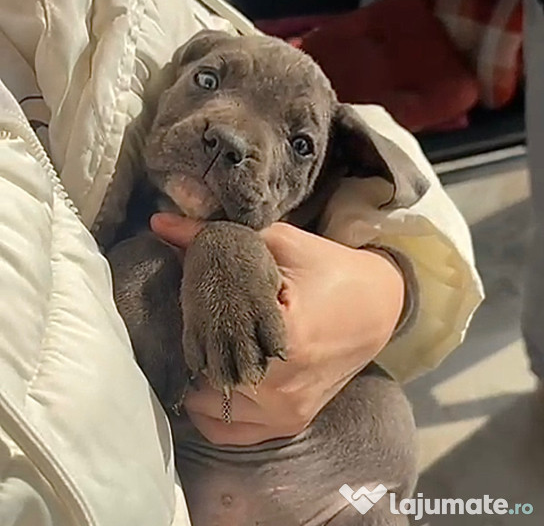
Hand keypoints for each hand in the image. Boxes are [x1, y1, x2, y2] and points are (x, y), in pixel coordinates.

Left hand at [151, 214, 404, 445]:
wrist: (379, 306)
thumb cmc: (330, 269)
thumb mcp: (277, 242)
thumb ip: (212, 235)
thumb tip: (158, 224)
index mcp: (283, 338)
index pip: (206, 337)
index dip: (185, 319)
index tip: (177, 300)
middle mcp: (282, 385)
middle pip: (205, 375)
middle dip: (189, 352)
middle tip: (181, 326)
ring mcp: (286, 411)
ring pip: (210, 410)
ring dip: (196, 382)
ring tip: (195, 351)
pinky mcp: (291, 422)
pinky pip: (232, 433)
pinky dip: (212, 413)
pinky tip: (206, 384)